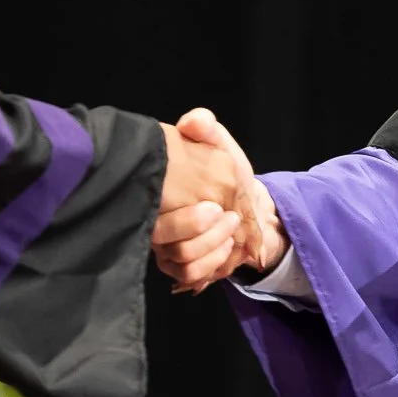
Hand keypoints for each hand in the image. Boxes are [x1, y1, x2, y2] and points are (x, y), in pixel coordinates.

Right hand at [151, 108, 283, 291]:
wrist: (242, 195)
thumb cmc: (222, 166)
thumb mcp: (214, 140)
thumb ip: (204, 125)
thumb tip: (194, 122)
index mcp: (157, 189)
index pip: (156, 209)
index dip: (188, 216)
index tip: (215, 206)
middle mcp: (155, 219)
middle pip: (166, 240)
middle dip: (202, 231)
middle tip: (227, 216)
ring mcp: (163, 245)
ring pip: (180, 258)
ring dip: (211, 246)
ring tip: (231, 229)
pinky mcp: (176, 265)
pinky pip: (188, 274)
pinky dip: (212, 263)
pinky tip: (228, 246)